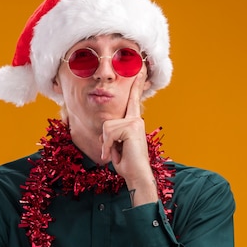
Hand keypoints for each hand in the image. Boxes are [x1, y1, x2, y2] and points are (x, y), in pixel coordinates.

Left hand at [100, 73, 157, 204]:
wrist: (137, 175)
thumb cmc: (127, 163)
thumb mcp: (116, 145)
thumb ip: (112, 133)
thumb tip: (106, 127)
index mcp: (134, 122)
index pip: (133, 100)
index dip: (136, 85)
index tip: (140, 70)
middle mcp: (136, 119)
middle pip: (107, 123)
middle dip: (106, 141)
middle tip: (116, 154)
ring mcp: (134, 123)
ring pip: (106, 128)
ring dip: (107, 145)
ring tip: (118, 154)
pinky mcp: (131, 127)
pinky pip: (108, 134)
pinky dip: (108, 147)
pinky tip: (116, 155)